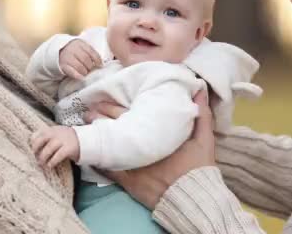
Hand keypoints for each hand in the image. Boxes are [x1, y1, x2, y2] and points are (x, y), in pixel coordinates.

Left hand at [31, 126, 79, 167]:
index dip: (32, 143)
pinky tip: (49, 166)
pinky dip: (52, 162)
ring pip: (48, 149)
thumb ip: (46, 139)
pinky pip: (57, 156)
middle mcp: (56, 133)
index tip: (31, 151)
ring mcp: (62, 140)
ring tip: (41, 163)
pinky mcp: (68, 148)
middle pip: (40, 140)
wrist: (85, 141)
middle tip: (33, 157)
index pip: (36, 134)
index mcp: (51, 130)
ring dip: (43, 157)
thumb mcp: (56, 136)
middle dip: (35, 149)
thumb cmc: (66, 140)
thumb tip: (33, 150)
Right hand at [59, 39, 101, 79]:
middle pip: (86, 59)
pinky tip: (82, 78)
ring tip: (85, 72)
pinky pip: (72, 72)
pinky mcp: (63, 65)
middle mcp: (73, 49)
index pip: (91, 51)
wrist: (58, 51)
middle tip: (91, 69)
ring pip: (79, 66)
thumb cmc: (75, 51)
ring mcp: (67, 57)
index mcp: (80, 43)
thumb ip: (90, 53)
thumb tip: (100, 64)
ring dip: (85, 71)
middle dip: (90, 66)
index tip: (100, 65)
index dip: (97, 59)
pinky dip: (78, 76)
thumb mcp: (82, 47)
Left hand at [91, 90, 215, 209]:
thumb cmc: (198, 168)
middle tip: (90, 110)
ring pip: (110, 146)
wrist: (193, 199)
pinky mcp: (130, 182)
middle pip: (116, 128)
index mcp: (155, 133)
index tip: (103, 99)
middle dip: (102, 117)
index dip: (114, 106)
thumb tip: (199, 91)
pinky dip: (99, 162)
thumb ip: (201, 114)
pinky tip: (90, 156)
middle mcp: (141, 147)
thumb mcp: (204, 139)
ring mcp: (133, 165)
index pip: (129, 115)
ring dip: (98, 136)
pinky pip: (110, 170)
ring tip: (86, 128)